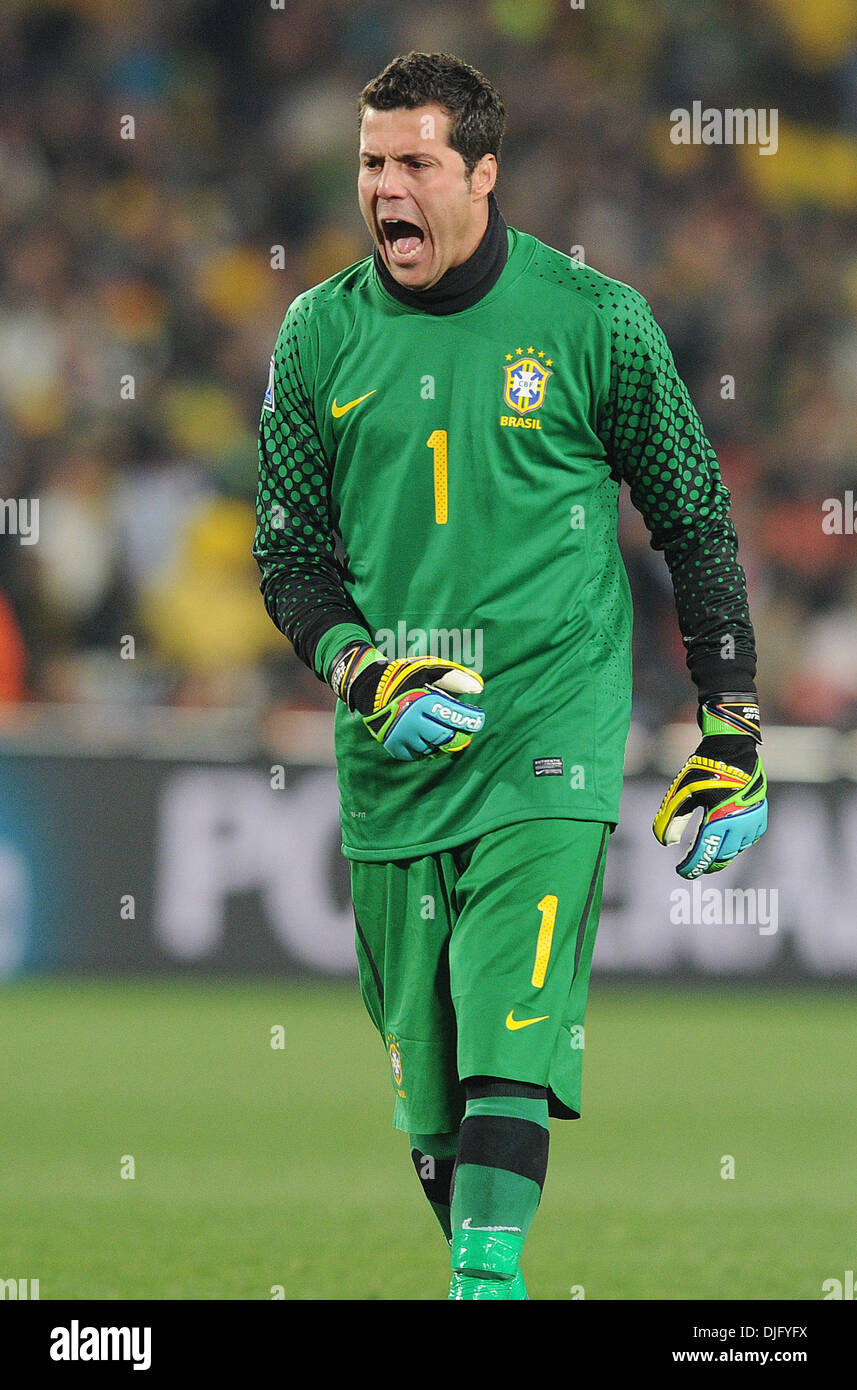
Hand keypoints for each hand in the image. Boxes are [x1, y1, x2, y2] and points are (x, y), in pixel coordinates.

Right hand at [331, 644, 485, 760]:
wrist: (371, 690)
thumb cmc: (405, 678)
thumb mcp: (429, 670)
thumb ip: (454, 677)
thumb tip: (479, 688)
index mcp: (421, 702)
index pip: (453, 718)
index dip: (470, 720)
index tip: (479, 720)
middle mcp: (411, 722)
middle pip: (445, 737)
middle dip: (456, 733)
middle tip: (462, 729)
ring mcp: (402, 737)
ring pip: (433, 748)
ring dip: (440, 740)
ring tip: (438, 727)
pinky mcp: (395, 747)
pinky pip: (419, 755)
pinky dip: (427, 748)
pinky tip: (427, 737)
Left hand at [653, 694, 767, 877]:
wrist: (732, 748)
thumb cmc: (703, 769)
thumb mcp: (681, 792)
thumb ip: (670, 819)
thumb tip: (666, 843)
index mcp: (719, 818)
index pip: (704, 853)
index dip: (692, 867)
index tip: (681, 872)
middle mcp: (740, 822)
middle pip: (722, 857)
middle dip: (706, 863)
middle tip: (693, 865)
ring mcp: (753, 820)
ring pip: (736, 850)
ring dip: (721, 854)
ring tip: (707, 853)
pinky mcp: (760, 814)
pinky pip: (749, 840)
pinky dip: (736, 844)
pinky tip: (725, 840)